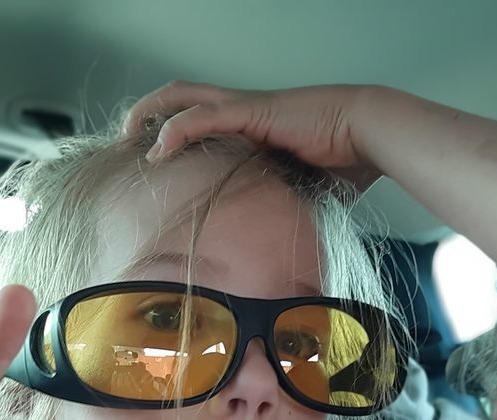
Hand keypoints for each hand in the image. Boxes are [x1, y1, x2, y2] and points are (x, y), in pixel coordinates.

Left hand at [124, 81, 385, 189]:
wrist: (369, 136)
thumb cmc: (347, 161)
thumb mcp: (305, 191)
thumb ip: (285, 208)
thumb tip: (281, 246)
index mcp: (251, 128)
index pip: (201, 120)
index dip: (173, 133)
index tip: (155, 161)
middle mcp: (242, 110)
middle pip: (181, 97)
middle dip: (148, 114)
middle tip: (127, 142)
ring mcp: (244, 107)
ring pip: (182, 96)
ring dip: (149, 114)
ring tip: (129, 140)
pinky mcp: (250, 111)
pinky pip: (201, 116)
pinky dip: (174, 129)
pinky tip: (158, 149)